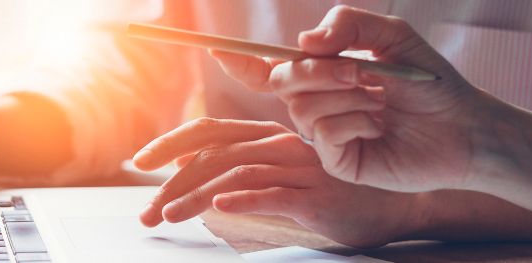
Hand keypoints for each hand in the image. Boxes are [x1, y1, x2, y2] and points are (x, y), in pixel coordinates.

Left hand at [133, 118, 423, 247]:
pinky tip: (218, 209)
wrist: (390, 206)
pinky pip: (273, 195)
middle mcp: (281, 145)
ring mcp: (299, 169)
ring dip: (196, 197)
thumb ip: (237, 169)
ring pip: (235, 175)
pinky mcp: (314, 196)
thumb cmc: (329, 193)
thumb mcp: (279, 177)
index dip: (170, 143)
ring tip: (168, 216)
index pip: (208, 132)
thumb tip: (186, 169)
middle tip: (149, 210)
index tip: (141, 164)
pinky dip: (243, 200)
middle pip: (214, 155)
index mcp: (267, 136)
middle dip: (173, 183)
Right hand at [210, 6, 480, 191]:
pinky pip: (322, 134)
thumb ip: (347, 24)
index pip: (272, 69)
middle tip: (359, 71)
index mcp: (326, 76)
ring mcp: (326, 136)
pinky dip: (353, 121)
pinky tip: (378, 126)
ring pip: (302, 108)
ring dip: (345, 95)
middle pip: (281, 82)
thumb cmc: (432, 83)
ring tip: (380, 101)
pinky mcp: (337, 162)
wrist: (465, 126)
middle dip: (317, 71)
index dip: (242, 61)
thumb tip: (304, 43)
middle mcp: (319, 105)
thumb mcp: (392, 36)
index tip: (217, 50)